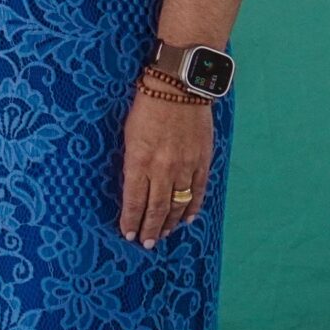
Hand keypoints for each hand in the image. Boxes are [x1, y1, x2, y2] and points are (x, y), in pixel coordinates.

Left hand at [117, 86, 212, 248]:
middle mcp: (163, 168)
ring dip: (169, 222)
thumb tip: (133, 185)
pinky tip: (186, 219)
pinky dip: (192, 208)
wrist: (179, 86)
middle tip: (146, 243)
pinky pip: (198, 191)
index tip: (127, 233)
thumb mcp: (129, 133)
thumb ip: (132, 161)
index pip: (134, 199)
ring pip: (177, 204)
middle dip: (150, 228)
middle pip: (156, 207)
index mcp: (140, 160)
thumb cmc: (147, 105)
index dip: (131, 219)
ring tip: (163, 235)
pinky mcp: (202, 161)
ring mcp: (185, 166)